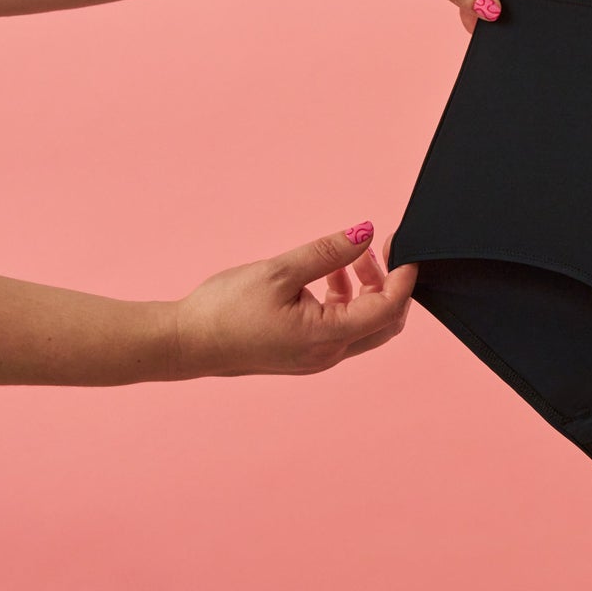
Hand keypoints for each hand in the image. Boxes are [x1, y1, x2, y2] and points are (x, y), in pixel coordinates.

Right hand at [170, 222, 416, 376]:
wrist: (187, 342)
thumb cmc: (225, 309)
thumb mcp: (279, 271)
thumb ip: (327, 252)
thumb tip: (365, 233)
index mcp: (328, 337)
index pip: (389, 308)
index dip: (404, 277)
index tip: (404, 248)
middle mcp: (329, 353)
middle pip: (385, 322)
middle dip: (389, 284)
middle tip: (377, 249)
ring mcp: (318, 356)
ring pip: (364, 324)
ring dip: (365, 289)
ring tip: (348, 257)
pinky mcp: (304, 352)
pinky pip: (341, 327)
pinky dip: (344, 300)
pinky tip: (327, 275)